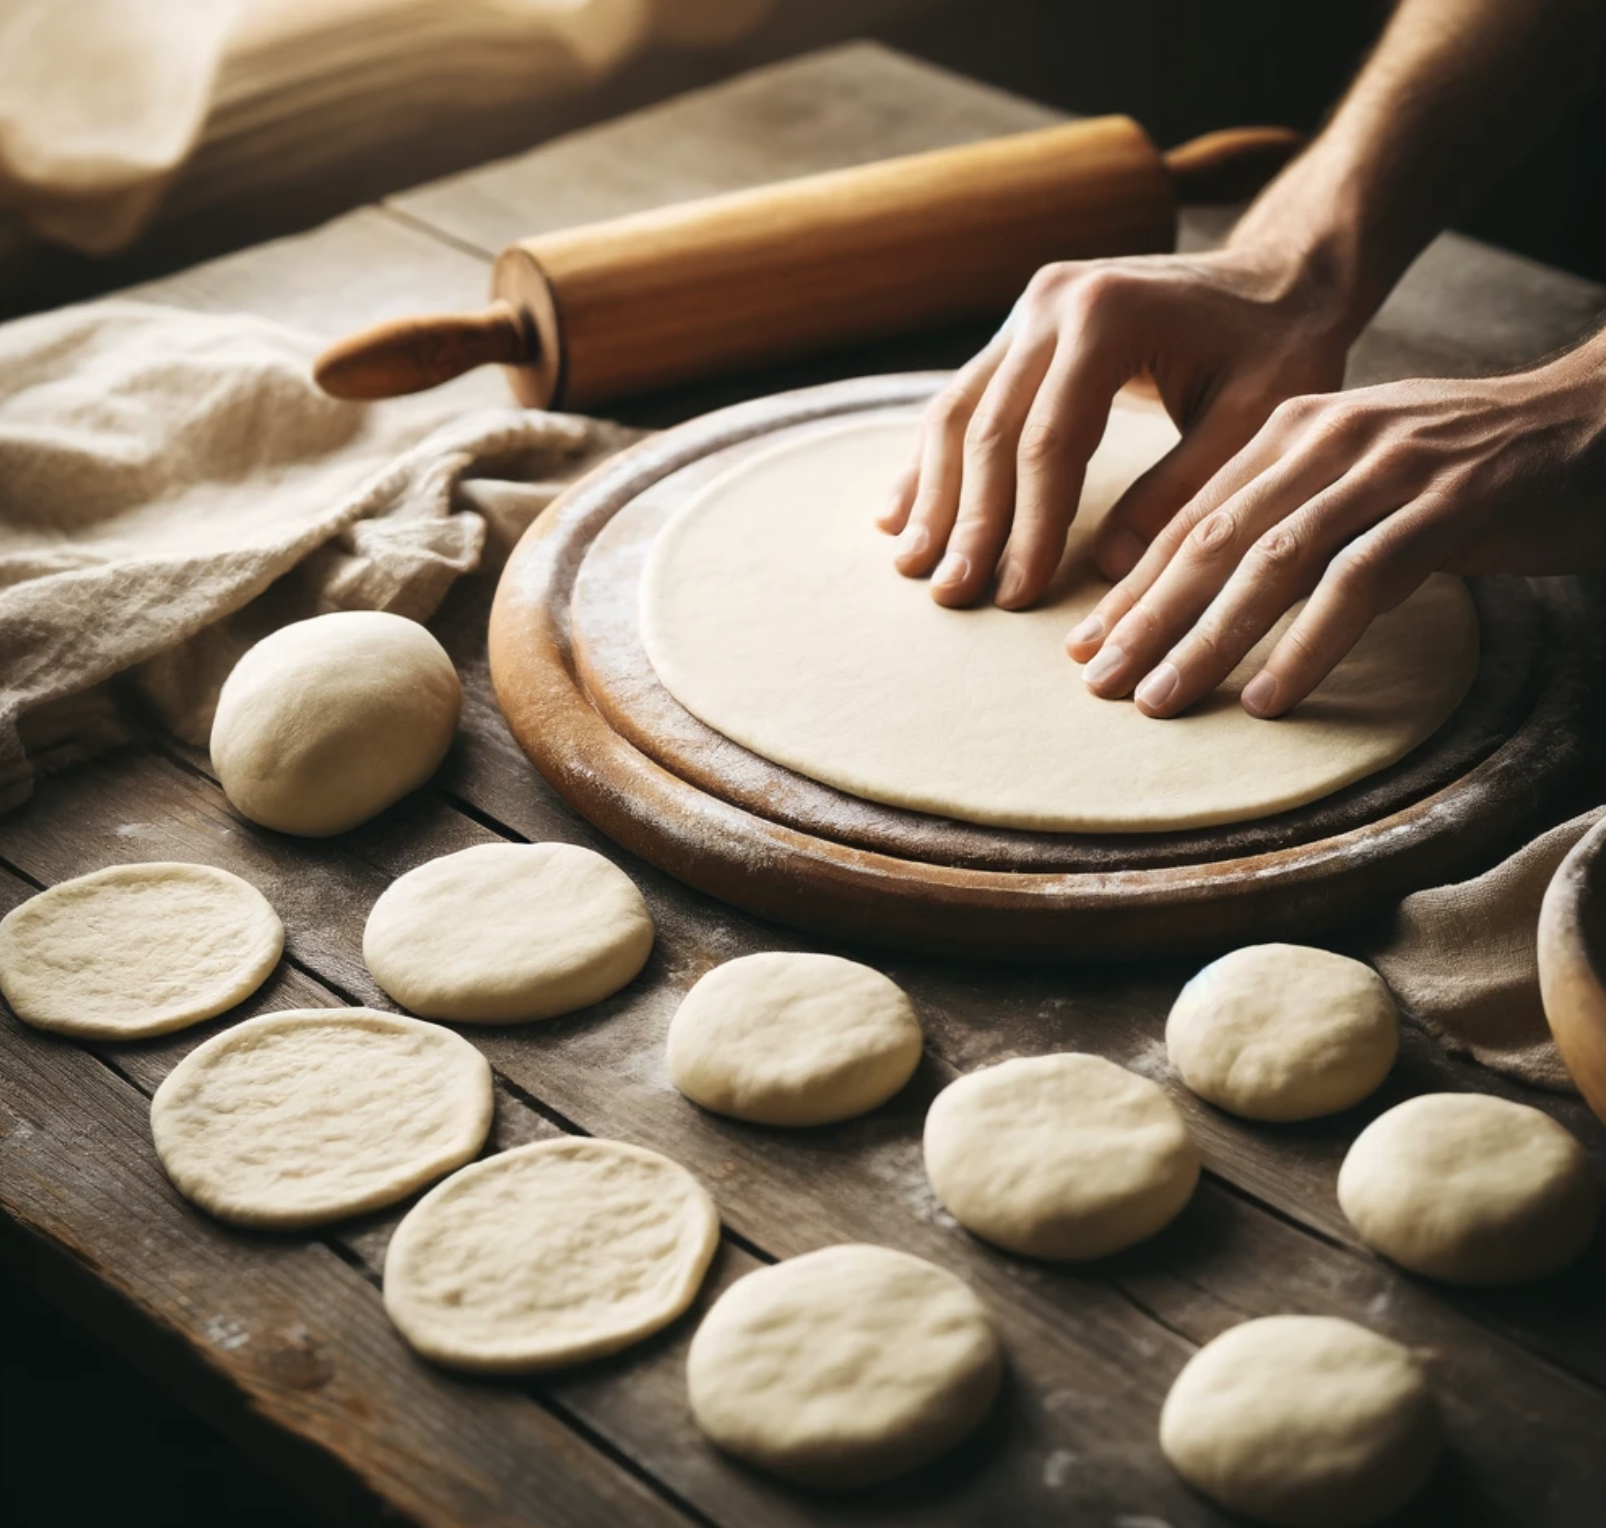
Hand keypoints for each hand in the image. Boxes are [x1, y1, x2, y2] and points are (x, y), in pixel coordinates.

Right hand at [877, 241, 1354, 609]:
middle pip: (989, 429)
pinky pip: (959, 400)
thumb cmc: (1280, 347)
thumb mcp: (1257, 417)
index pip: (1049, 440)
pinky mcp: (1017, 330)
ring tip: (914, 569)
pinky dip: (930, 463)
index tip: (1016, 595)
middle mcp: (1052, 303)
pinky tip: (899, 515)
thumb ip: (1183, 487)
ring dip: (933, 496)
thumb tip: (1105, 568)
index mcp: (1109, 315)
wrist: (1278, 274)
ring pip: (957, 413)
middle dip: (969, 522)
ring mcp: (1026, 311)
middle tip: (952, 597)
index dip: (1027, 526)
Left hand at [1070, 348, 1605, 718]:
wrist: (1592, 417)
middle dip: (1147, 618)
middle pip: (1215, 540)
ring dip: (1209, 638)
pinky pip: (1359, 583)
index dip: (1134, 585)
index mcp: (1293, 429)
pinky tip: (1269, 697)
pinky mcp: (1447, 508)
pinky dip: (1307, 645)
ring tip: (1161, 700)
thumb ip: (1286, 511)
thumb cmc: (1462, 464)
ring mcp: (1388, 470)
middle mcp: (1328, 440)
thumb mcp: (1358, 472)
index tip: (1087, 645)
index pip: (1194, 516)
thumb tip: (1206, 586)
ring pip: (1273, 562)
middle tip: (1098, 683)